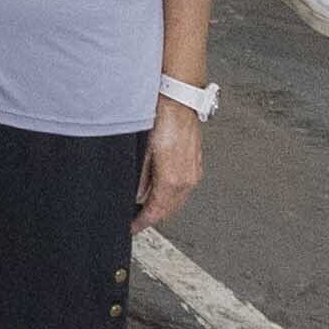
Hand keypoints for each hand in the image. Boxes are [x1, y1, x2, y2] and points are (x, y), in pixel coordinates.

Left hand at [137, 103, 202, 232]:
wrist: (179, 100)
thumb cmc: (161, 119)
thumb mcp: (143, 150)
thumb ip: (140, 178)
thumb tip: (136, 195)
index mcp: (173, 180)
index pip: (156, 211)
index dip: (142, 222)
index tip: (132, 227)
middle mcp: (187, 179)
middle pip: (168, 209)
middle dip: (152, 217)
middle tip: (136, 220)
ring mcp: (193, 172)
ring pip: (177, 200)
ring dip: (163, 206)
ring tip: (145, 208)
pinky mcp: (195, 163)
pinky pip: (183, 188)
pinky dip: (171, 195)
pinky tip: (161, 190)